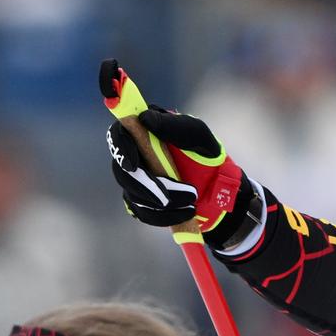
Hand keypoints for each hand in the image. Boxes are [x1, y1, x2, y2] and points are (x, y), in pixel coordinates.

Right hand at [106, 107, 250, 235]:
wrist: (216, 183)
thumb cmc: (205, 151)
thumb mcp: (196, 134)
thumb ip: (173, 125)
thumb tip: (144, 118)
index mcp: (143, 131)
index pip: (118, 136)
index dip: (121, 150)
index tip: (133, 165)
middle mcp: (134, 155)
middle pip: (123, 172)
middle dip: (146, 187)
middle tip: (172, 197)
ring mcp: (135, 179)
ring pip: (133, 195)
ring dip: (161, 204)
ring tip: (190, 204)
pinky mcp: (142, 201)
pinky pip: (143, 213)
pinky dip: (163, 216)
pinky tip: (184, 213)